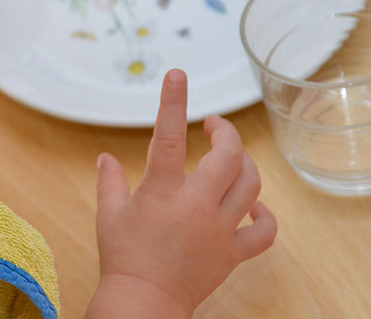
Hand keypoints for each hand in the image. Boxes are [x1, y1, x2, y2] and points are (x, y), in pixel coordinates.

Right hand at [89, 70, 276, 317]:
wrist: (143, 302)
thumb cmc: (123, 258)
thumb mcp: (108, 214)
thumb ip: (110, 181)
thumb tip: (105, 158)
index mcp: (162, 191)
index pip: (169, 135)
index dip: (174, 101)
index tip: (178, 75)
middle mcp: (196, 205)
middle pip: (228, 156)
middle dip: (225, 132)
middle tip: (214, 125)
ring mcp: (218, 229)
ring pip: (250, 184)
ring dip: (244, 164)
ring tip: (232, 156)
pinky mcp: (231, 253)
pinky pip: (263, 231)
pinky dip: (264, 215)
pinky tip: (254, 205)